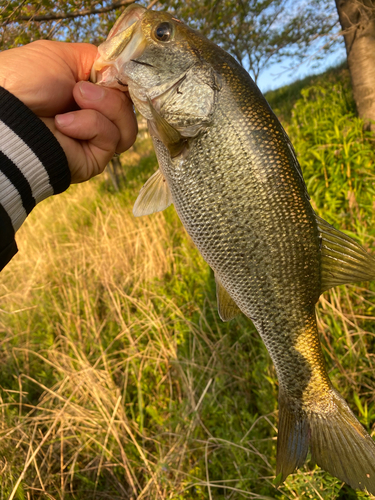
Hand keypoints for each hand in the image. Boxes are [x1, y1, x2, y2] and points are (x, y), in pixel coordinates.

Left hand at [0, 40, 136, 182]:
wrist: (10, 114)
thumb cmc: (26, 82)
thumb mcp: (63, 56)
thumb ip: (96, 60)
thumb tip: (123, 70)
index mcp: (88, 93)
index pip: (124, 90)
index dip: (124, 81)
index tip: (116, 73)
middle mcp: (94, 116)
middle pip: (129, 108)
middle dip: (110, 95)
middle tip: (79, 91)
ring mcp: (96, 139)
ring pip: (127, 125)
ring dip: (104, 108)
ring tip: (74, 103)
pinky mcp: (96, 158)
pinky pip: (113, 137)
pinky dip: (91, 125)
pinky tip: (64, 124)